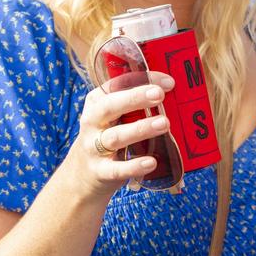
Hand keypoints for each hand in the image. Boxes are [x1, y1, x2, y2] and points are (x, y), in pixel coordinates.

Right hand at [66, 71, 175, 198]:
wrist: (81, 175)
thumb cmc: (108, 135)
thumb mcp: (115, 116)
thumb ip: (136, 104)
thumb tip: (174, 92)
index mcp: (97, 102)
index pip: (117, 84)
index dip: (142, 80)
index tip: (168, 82)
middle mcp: (93, 122)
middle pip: (110, 106)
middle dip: (135, 98)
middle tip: (159, 94)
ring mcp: (93, 147)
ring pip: (115, 137)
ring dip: (140, 129)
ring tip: (164, 123)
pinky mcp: (99, 171)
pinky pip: (116, 169)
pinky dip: (133, 166)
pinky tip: (151, 162)